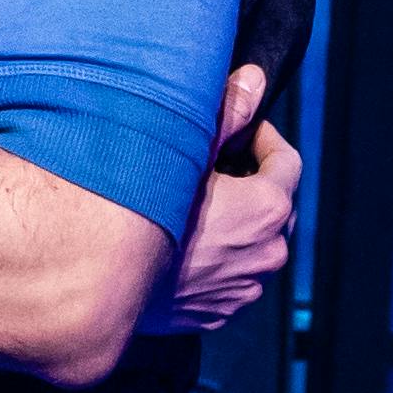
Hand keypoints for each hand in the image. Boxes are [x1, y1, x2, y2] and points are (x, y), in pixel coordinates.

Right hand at [153, 64, 302, 331]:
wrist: (103, 281)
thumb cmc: (144, 209)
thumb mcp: (188, 149)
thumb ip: (229, 113)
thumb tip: (255, 79)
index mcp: (269, 209)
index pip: (290, 163)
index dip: (265, 139)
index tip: (243, 132)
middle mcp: (268, 254)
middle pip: (277, 207)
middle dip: (256, 183)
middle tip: (218, 168)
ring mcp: (243, 289)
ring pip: (255, 246)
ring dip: (239, 226)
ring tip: (198, 209)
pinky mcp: (219, 313)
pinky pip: (230, 278)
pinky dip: (219, 261)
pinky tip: (185, 245)